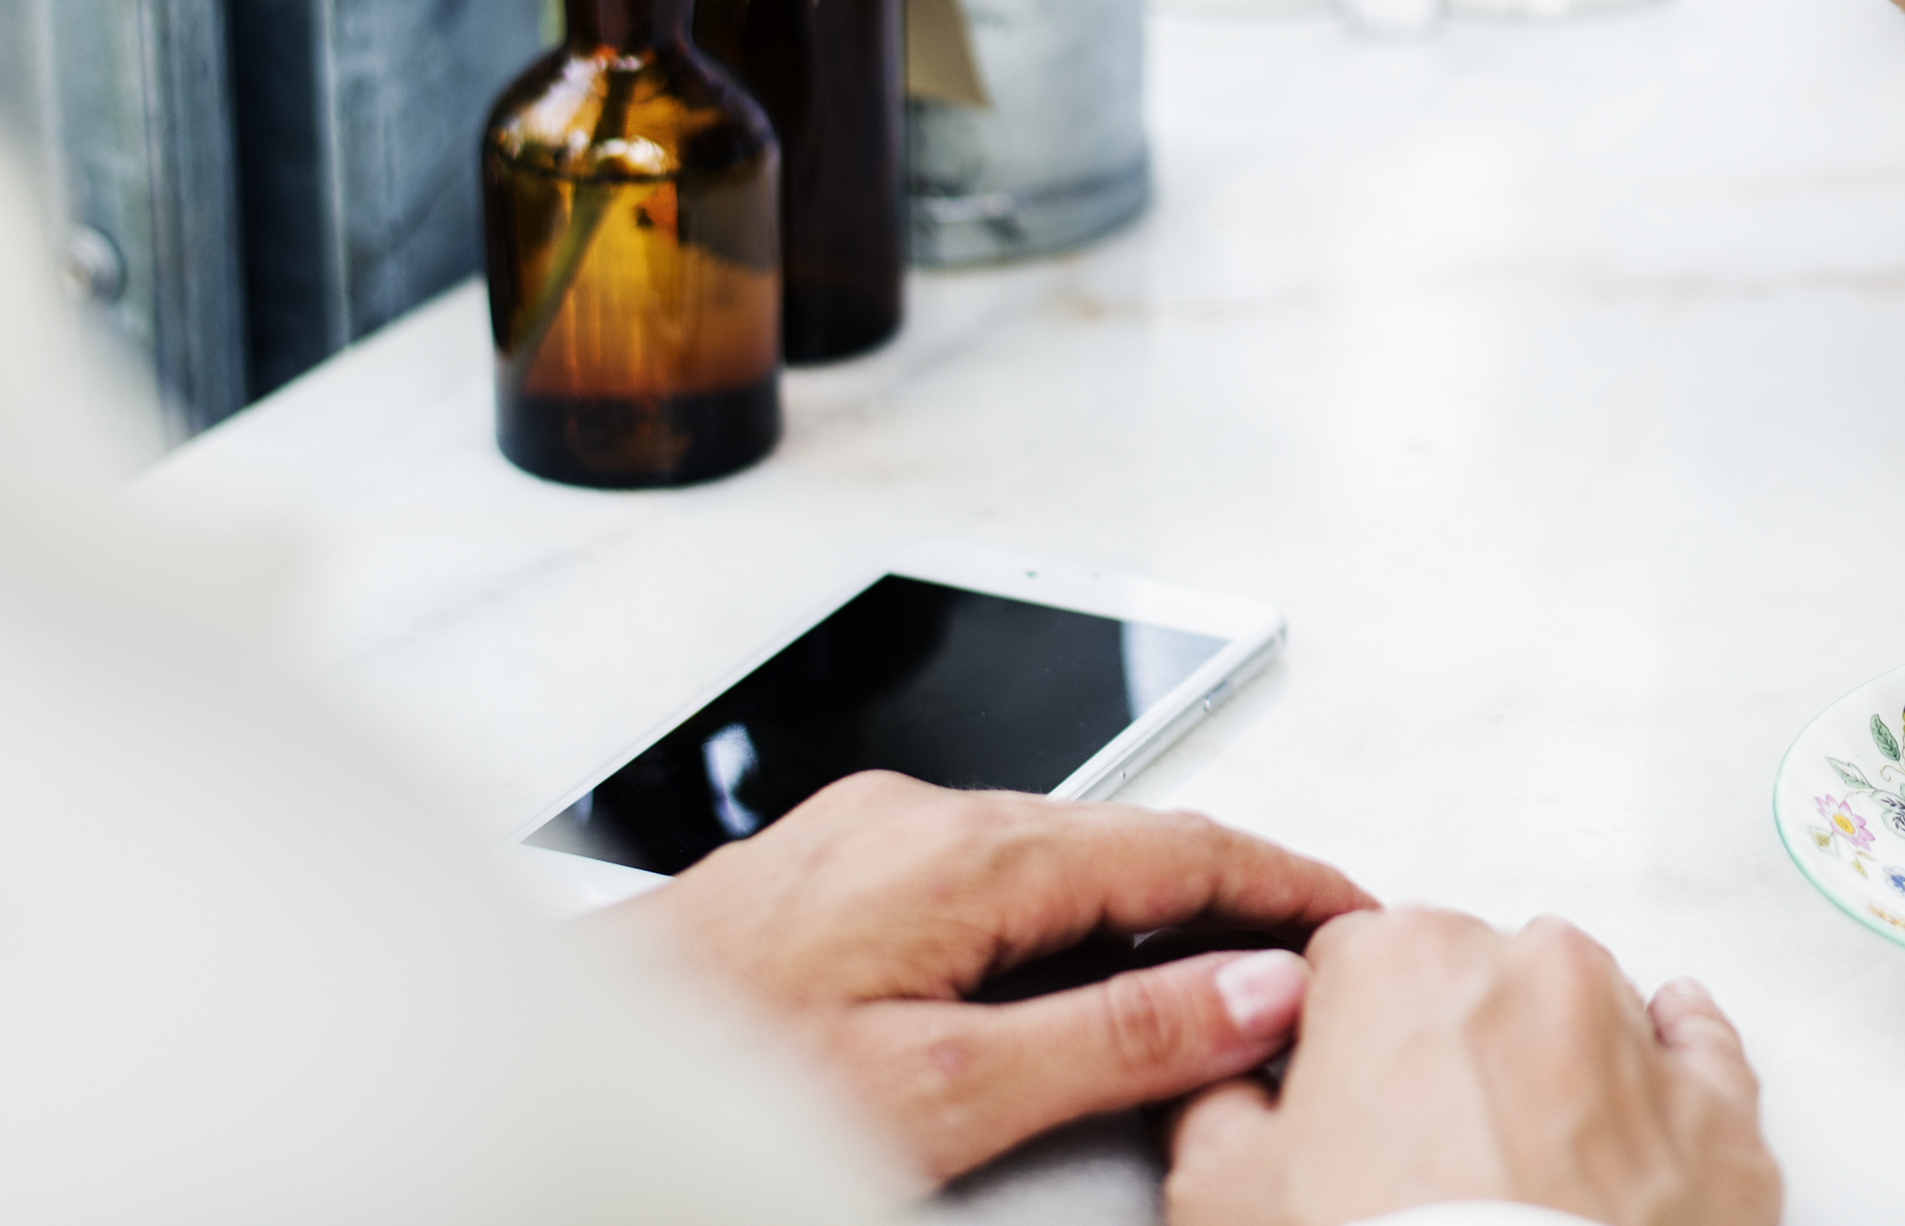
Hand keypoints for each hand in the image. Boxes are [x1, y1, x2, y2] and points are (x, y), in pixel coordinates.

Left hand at [617, 773, 1374, 1183]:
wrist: (545, 1072)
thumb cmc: (719, 1085)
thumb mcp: (943, 1090)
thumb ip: (1113, 1036)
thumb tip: (1254, 988)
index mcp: (965, 851)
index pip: (1183, 844)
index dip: (1288, 884)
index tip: (1358, 919)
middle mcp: (918, 815)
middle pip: (1124, 841)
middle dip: (1229, 894)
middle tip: (1308, 960)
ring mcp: (866, 836)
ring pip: (1053, 858)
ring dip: (1144, 908)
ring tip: (1212, 977)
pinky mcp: (826, 873)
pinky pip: (985, 875)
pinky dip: (1061, 919)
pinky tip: (1070, 976)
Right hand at [1160, 909, 1778, 1225]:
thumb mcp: (1222, 1192)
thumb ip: (1219, 1104)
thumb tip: (1227, 1088)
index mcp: (1404, 961)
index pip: (1351, 962)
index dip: (1337, 1039)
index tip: (1336, 1097)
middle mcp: (1533, 971)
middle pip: (1475, 981)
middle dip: (1449, 1050)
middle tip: (1416, 1157)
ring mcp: (1637, 1039)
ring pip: (1588, 1012)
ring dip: (1555, 1069)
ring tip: (1513, 1174)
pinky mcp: (1720, 1117)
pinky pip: (1704, 1057)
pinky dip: (1670, 1080)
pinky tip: (1637, 1113)